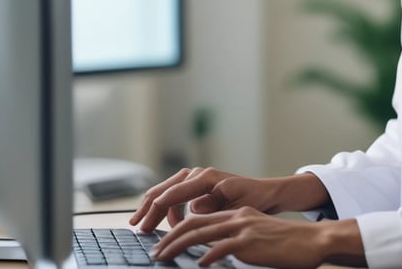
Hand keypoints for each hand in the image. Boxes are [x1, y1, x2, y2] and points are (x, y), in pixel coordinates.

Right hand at [129, 167, 282, 232]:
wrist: (265, 194)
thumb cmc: (253, 199)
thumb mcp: (235, 206)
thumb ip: (213, 207)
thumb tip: (193, 208)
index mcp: (206, 178)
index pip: (172, 194)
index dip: (155, 212)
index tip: (144, 226)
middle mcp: (198, 174)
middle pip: (164, 190)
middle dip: (148, 208)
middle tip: (137, 226)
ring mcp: (196, 178)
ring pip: (167, 192)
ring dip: (156, 209)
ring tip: (147, 226)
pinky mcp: (197, 185)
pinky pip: (176, 196)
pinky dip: (168, 209)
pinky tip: (168, 223)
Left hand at [150, 207, 364, 268]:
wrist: (312, 241)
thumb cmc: (286, 244)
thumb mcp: (256, 235)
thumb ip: (234, 239)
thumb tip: (212, 253)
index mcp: (237, 214)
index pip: (199, 218)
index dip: (177, 229)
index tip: (163, 242)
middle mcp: (237, 217)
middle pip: (193, 224)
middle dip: (169, 237)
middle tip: (155, 251)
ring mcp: (243, 228)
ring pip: (201, 234)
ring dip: (177, 246)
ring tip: (163, 257)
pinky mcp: (250, 242)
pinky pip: (221, 248)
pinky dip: (206, 256)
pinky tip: (197, 264)